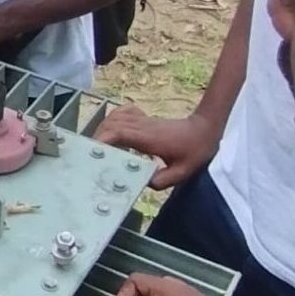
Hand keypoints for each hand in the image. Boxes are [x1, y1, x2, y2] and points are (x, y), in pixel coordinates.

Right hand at [96, 107, 219, 189]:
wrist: (206, 128)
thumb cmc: (196, 150)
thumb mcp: (183, 172)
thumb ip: (162, 180)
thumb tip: (142, 183)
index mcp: (149, 138)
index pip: (119, 133)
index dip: (103, 139)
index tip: (91, 151)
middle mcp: (143, 126)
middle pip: (111, 124)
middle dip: (96, 136)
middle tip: (88, 154)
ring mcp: (143, 121)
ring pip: (115, 118)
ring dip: (103, 128)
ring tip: (96, 146)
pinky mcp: (145, 119)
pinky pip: (124, 113)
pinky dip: (113, 119)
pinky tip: (112, 130)